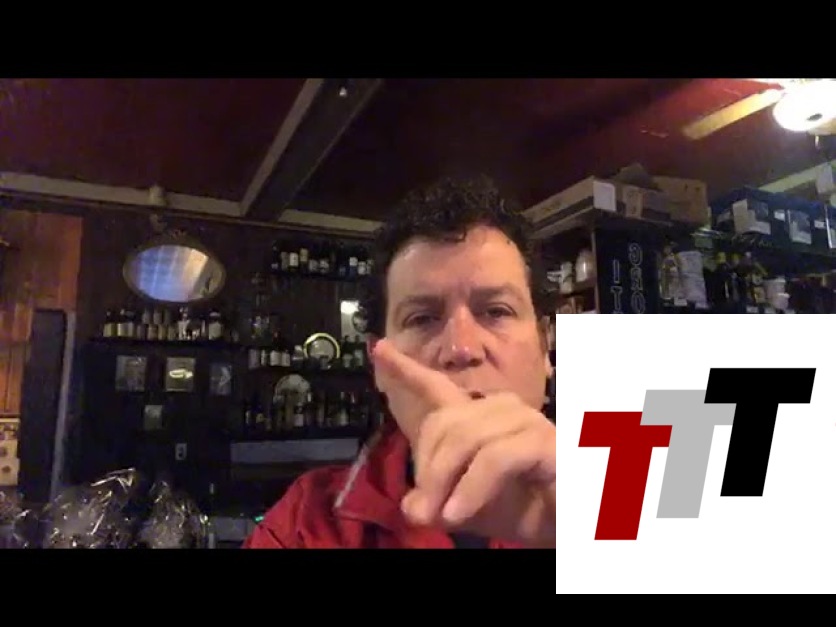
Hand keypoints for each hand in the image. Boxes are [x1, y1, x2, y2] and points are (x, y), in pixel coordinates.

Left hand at [372, 339, 555, 547]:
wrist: (573, 525)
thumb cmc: (525, 507)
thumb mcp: (468, 505)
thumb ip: (438, 500)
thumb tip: (411, 506)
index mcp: (480, 419)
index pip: (438, 388)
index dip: (407, 369)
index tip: (378, 349)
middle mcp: (503, 410)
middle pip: (444, 423)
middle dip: (428, 469)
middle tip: (423, 510)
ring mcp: (527, 421)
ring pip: (466, 438)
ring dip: (447, 482)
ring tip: (443, 516)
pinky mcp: (547, 442)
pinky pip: (494, 458)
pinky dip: (471, 488)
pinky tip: (458, 513)